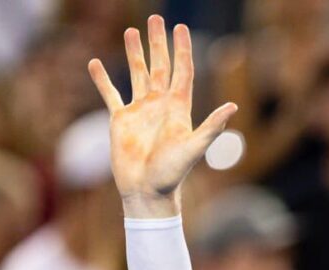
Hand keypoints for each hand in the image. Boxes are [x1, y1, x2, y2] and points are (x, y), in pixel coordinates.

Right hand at [88, 16, 236, 217]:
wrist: (147, 192)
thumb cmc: (172, 174)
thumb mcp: (194, 148)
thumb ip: (211, 127)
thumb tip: (233, 107)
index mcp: (178, 108)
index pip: (182, 71)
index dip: (182, 50)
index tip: (181, 27)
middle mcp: (160, 105)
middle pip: (160, 66)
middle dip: (158, 43)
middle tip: (155, 18)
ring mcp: (140, 111)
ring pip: (137, 74)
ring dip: (134, 53)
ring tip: (130, 31)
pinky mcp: (120, 121)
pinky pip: (110, 94)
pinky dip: (102, 79)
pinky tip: (95, 63)